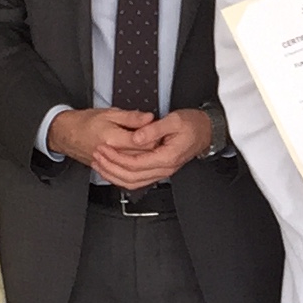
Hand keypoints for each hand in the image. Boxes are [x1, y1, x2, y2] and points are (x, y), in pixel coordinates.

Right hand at [48, 105, 153, 175]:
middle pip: (142, 157)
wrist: (66, 134)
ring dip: (144, 160)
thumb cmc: (85, 122)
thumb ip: (131, 117)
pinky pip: (125, 176)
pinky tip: (138, 162)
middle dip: (152, 148)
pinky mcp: (106, 170)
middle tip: (157, 138)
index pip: (144, 142)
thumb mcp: (110, 113)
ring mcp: (108, 165)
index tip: (157, 129)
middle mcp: (111, 155)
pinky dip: (134, 170)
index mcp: (113, 139)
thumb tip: (150, 118)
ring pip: (135, 169)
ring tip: (147, 149)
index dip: (155, 136)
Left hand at [88, 108, 211, 191]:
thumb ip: (153, 129)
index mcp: (167, 157)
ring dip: (114, 175)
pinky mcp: (158, 170)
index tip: (104, 148)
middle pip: (132, 177)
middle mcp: (164, 168)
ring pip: (133, 182)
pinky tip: (112, 170)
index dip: (117, 157)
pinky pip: (138, 180)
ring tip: (99, 164)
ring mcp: (162, 171)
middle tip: (97, 155)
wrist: (205, 131)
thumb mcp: (174, 120)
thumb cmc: (192, 124)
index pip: (136, 163)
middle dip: (111, 167)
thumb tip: (137, 137)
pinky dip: (122, 177)